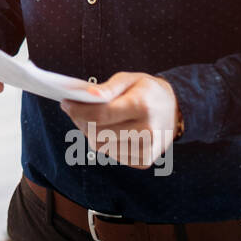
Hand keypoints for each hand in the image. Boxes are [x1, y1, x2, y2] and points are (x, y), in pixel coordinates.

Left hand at [59, 72, 177, 168]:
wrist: (175, 110)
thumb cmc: (146, 92)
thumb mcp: (129, 79)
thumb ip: (107, 87)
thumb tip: (86, 95)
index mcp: (142, 106)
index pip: (100, 115)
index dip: (78, 111)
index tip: (65, 103)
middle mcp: (147, 131)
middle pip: (97, 134)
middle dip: (80, 121)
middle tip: (75, 110)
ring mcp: (147, 149)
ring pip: (101, 147)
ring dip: (90, 132)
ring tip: (92, 119)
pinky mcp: (144, 161)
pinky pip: (111, 155)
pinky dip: (104, 142)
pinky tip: (109, 130)